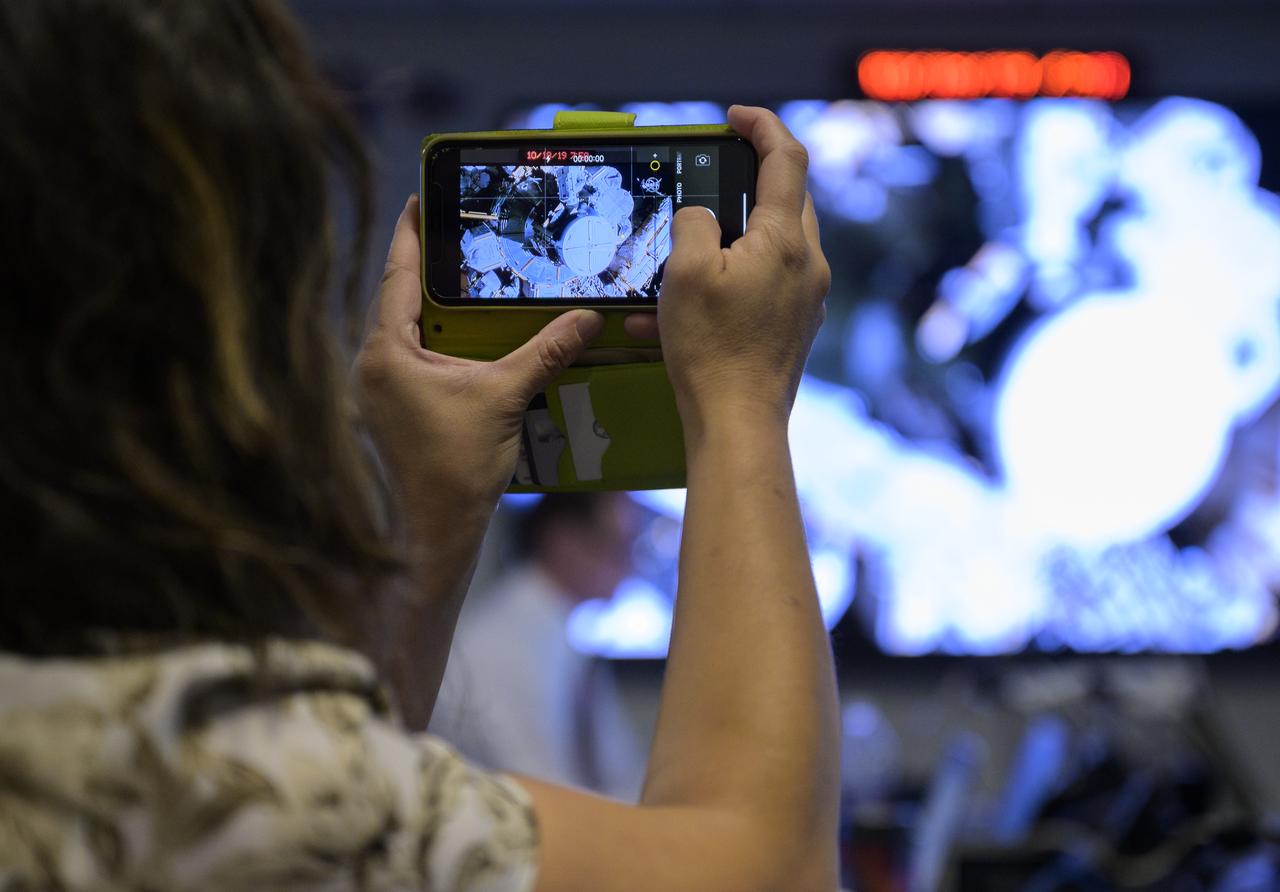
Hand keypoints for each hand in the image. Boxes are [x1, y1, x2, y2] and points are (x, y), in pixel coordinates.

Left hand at [355, 196, 604, 520]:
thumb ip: (543, 353)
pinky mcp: (394, 412)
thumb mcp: (505, 398)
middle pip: (402, 302)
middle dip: (430, 271)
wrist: (437, 531)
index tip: (418, 198)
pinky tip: (473, 342)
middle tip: (457, 235)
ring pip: (410, 335)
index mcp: (387, 353)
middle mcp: (373, 367)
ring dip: (439, 312)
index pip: (396, 278)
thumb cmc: (457, 466)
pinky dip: (443, 345)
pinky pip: (416, 362)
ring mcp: (380, 392)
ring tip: (469, 282)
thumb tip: (585, 319)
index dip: (408, 235)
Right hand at [626, 106, 829, 434]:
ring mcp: (806, 300)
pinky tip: (680, 313)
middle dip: (750, 182)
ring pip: (774, 246)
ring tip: (680, 262)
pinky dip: (728, 284)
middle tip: (713, 177)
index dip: (763, 126)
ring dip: (731, 241)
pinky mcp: (795, 329)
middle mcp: (807, 265)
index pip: (787, 159)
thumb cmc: (712, 350)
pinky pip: (764, 288)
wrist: (737, 424)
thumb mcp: (684, 272)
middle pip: (788, 201)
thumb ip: (693, 223)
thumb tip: (701, 217)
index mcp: (785, 240)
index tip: (736, 117)